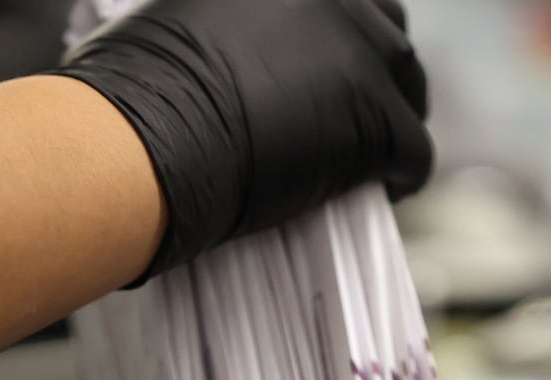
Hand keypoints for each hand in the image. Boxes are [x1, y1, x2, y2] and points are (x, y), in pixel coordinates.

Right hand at [58, 0, 432, 278]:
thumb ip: (228, 26)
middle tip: (360, 112)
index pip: (340, 0)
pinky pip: (415, 149)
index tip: (326, 73)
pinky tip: (383, 189)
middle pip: (385, 28)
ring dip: (396, 117)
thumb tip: (230, 49)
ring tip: (374, 155)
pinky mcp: (379, 118)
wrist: (146, 141)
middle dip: (378, 71)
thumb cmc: (135, 92)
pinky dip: (404, 173)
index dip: (339, 38)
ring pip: (408, 84)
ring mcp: (362, 53)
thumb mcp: (178, 20)